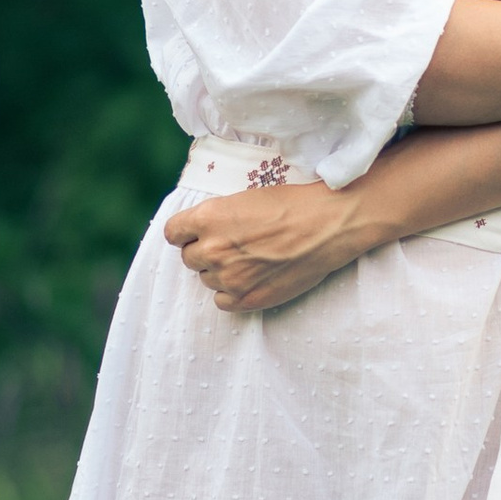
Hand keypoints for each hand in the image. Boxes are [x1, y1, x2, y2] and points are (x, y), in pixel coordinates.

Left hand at [164, 180, 370, 313]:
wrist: (328, 224)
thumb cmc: (291, 204)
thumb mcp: (245, 198)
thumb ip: (217, 217)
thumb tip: (203, 230)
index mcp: (208, 218)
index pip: (173, 233)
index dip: (185, 233)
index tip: (196, 234)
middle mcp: (213, 249)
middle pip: (189, 258)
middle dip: (205, 252)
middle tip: (232, 245)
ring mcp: (229, 277)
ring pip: (206, 280)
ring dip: (221, 272)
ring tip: (249, 259)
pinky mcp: (247, 299)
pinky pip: (222, 301)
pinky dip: (232, 292)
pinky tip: (252, 278)